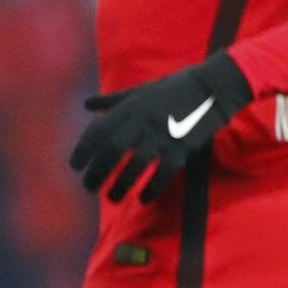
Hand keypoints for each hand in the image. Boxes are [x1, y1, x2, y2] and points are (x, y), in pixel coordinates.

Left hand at [69, 53, 254, 202]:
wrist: (212, 87)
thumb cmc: (173, 88)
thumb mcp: (139, 90)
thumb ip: (112, 100)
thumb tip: (86, 104)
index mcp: (130, 108)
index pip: (98, 131)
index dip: (83, 150)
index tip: (75, 166)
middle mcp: (142, 122)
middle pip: (112, 152)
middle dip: (97, 173)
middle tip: (89, 188)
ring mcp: (163, 135)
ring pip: (136, 166)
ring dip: (121, 186)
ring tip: (113, 198)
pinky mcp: (183, 147)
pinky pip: (164, 174)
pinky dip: (152, 188)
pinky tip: (143, 199)